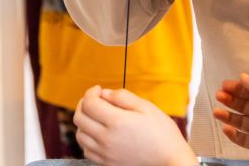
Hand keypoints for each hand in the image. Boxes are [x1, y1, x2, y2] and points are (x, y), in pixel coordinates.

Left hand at [74, 86, 197, 165]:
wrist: (169, 158)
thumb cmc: (162, 132)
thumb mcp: (146, 107)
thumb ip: (123, 97)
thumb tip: (104, 94)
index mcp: (117, 122)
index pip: (89, 104)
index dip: (90, 92)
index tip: (98, 89)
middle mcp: (107, 139)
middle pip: (79, 118)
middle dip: (84, 104)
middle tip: (94, 99)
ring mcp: (105, 153)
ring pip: (80, 135)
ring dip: (84, 122)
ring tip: (96, 116)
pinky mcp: (107, 163)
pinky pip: (86, 150)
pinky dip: (87, 139)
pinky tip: (98, 133)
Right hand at [212, 73, 248, 159]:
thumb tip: (242, 76)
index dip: (237, 88)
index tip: (224, 85)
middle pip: (243, 105)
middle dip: (230, 100)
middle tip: (218, 96)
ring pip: (240, 122)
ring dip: (227, 116)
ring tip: (216, 112)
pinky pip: (242, 139)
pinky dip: (233, 135)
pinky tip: (226, 128)